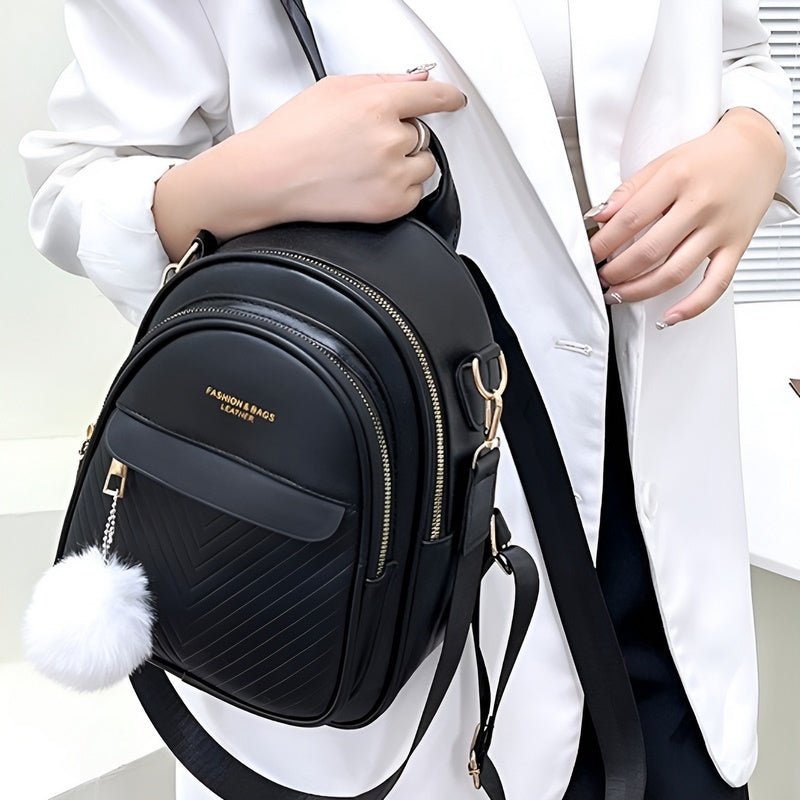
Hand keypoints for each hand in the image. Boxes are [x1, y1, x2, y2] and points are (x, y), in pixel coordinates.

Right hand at [153, 68, 466, 260]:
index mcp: (377, 104)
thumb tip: (416, 80)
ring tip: (369, 164)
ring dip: (407, 162)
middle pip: (423, 132)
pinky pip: (416, 194)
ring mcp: (392, 175)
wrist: (270, 178)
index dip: (448, 98)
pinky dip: (402, 189)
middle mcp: (389, 140)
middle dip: (404, 134)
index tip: (454, 100)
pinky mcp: (390, 206)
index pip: (433, 96)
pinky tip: (371, 183)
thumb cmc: (291, 135)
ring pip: (425, 164)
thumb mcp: (333, 90)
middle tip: (370, 141)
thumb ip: (382, 82)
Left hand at [586, 106, 786, 326]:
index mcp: (678, 178)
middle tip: (602, 276)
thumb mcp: (663, 162)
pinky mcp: (737, 246)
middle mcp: (701, 204)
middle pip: (650, 250)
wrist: (758, 149)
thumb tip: (599, 216)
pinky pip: (716, 284)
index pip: (630, 219)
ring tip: (618, 293)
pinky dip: (692, 306)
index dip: (604, 242)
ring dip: (640, 290)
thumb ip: (629, 190)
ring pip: (675, 272)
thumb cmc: (708, 157)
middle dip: (617, 271)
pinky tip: (669, 317)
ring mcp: (720, 229)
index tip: (590, 253)